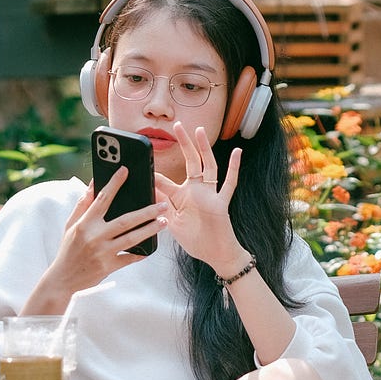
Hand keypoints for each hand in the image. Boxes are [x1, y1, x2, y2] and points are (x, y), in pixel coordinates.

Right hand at [24, 171, 162, 311]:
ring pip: (132, 238)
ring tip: (164, 221)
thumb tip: (92, 184)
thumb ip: (83, 204)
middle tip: (163, 204)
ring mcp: (103, 252)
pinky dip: (141, 253)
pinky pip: (129, 258)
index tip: (125, 171)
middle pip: (126, 220)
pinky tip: (151, 246)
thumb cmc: (68, 249)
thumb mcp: (71, 225)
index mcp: (85, 223)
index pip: (102, 199)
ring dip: (150, 229)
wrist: (62, 279)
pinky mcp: (108, 267)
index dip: (114, 183)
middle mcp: (95, 237)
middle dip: (147, 211)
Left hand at [155, 122, 245, 273]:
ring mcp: (210, 194)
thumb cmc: (196, 240)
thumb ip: (161, 209)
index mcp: (181, 196)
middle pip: (190, 161)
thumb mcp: (172, 224)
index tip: (144, 159)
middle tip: (176, 125)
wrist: (215, 254)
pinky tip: (236, 152)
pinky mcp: (221, 202)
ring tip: (200, 131)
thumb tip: (146, 194)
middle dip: (184, 143)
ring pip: (208, 166)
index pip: (165, 180)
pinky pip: (229, 183)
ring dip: (204, 149)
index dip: (154, 173)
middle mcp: (196, 190)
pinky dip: (233, 168)